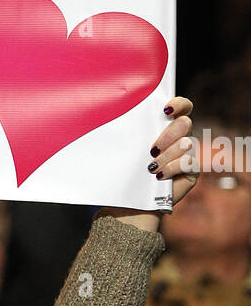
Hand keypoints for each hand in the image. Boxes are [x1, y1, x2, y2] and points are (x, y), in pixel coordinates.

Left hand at [101, 96, 194, 231]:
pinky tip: (159, 176)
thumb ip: (128, 130)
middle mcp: (180, 137)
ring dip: (166, 156)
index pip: (182, 106)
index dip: (178, 104)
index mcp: (166, 126)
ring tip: (151, 167)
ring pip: (186, 143)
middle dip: (168, 135)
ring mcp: (188, 154)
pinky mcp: (192, 171)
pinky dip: (171, 169)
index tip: (165, 110)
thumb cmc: (126, 171)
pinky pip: (188, 162)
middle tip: (152, 149)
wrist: (132, 201)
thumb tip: (113, 112)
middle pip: (185, 123)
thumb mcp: (125, 148)